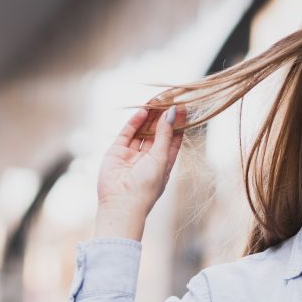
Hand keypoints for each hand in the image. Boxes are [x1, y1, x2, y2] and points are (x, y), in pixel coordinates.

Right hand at [93, 103, 184, 239]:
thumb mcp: (161, 158)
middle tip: (170, 98)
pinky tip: (143, 111)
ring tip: (158, 99)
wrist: (122, 203)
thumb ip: (166, 135)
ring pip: (142, 130)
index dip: (178, 123)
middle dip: (164, 116)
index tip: (184, 107)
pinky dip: (135, 122)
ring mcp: (132, 154)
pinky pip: (127, 133)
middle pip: (158, 132)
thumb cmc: (147, 186)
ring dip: (150, 116)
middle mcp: (148, 158)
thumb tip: (172, 114)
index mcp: (164, 163)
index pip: (174, 139)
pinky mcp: (117, 152)